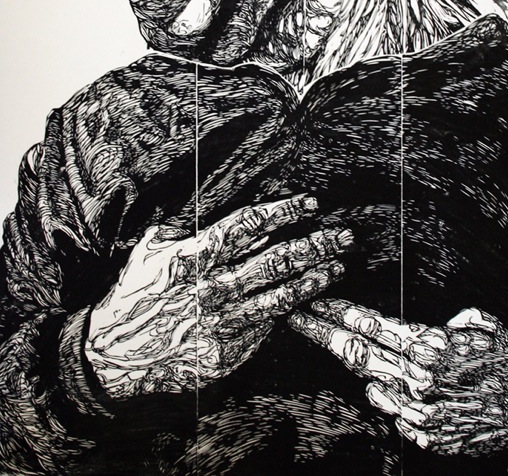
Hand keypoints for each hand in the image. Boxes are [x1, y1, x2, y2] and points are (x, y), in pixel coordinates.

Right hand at [85, 197, 350, 398]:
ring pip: (279, 295)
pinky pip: (264, 327)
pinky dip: (288, 309)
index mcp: (193, 257)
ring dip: (313, 278)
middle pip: (274, 259)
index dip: (283, 212)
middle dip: (314, 244)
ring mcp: (221, 322)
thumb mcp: (149, 249)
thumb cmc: (134, 294)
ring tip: (338, 265)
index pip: (248, 226)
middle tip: (342, 234)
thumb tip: (213, 204)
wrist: (114, 355)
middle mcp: (211, 288)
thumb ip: (182, 226)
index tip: (310, 203)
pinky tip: (307, 298)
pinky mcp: (226, 351)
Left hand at [289, 302, 507, 455]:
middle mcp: (419, 383)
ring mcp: (421, 414)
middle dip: (321, 335)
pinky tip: (388, 384)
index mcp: (429, 349)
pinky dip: (387, 395)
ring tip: (343, 347)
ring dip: (357, 366)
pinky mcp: (430, 437)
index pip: (368, 327)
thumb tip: (409, 334)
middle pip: (356, 355)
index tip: (312, 303)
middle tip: (297, 319)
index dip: (335, 313)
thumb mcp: (482, 322)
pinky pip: (394, 413)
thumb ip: (440, 324)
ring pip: (372, 384)